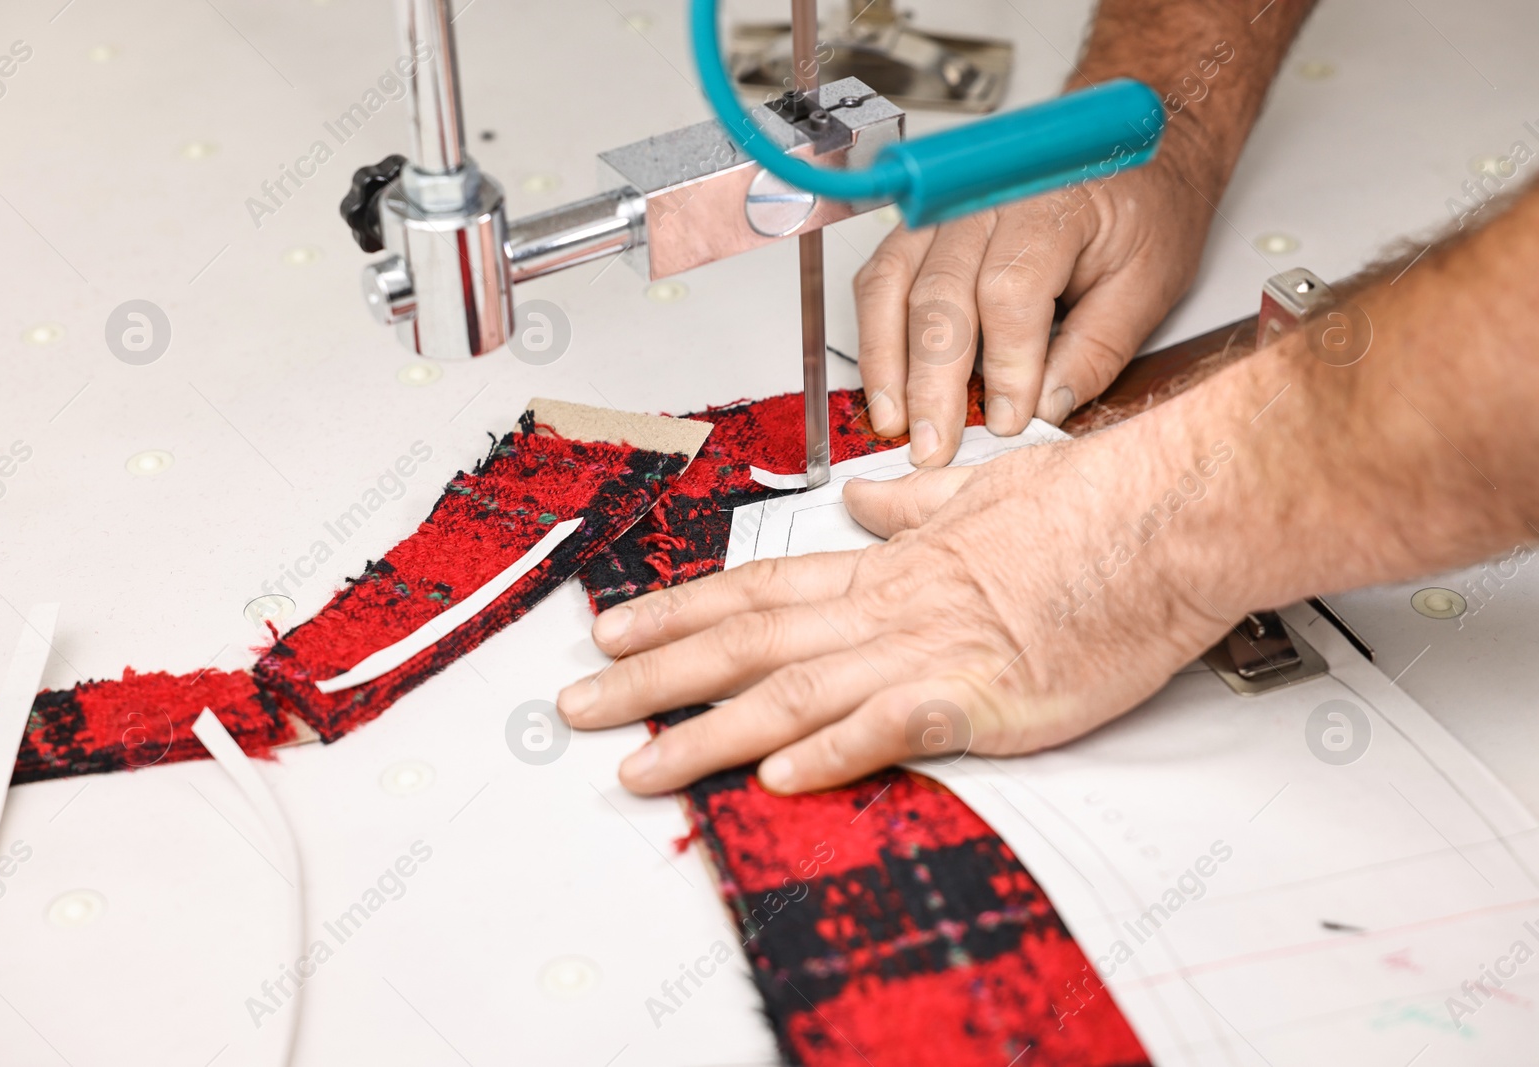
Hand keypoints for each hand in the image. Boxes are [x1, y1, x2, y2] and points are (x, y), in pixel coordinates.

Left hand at [556, 426, 1235, 795]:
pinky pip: (895, 726)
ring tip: (646, 766)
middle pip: (748, 646)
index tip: (617, 636)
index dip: (677, 616)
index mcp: (888, 569)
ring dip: (712, 733)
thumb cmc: (1093, 507)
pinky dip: (834, 752)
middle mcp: (890, 611)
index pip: (756, 592)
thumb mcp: (985, 491)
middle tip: (582, 710)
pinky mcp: (987, 697)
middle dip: (657, 682)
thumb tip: (864, 499)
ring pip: (796, 693)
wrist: (1171, 514)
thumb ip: (914, 504)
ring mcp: (932, 654)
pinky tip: (779, 778)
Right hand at [852, 151, 1213, 464]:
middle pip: (940, 293)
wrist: (1130, 155)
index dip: (1004, 364)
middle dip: (932, 381)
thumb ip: (1096, 349)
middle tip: (934, 444)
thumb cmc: (1143, 213)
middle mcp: (986, 198)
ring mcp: (945, 211)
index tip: (1008, 420)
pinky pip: (880, 278)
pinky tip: (886, 381)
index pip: (1010, 290)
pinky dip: (875, 332)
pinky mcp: (922, 229)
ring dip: (886, 360)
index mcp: (1053, 203)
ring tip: (894, 420)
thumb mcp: (1148, 284)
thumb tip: (1043, 408)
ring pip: (892, 284)